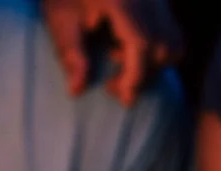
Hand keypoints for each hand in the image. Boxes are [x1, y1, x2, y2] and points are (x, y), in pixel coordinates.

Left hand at [43, 0, 183, 105]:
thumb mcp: (60, 23)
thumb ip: (71, 56)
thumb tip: (77, 90)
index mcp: (124, 2)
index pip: (142, 44)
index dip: (135, 76)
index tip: (123, 98)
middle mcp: (147, 0)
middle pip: (162, 46)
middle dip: (142, 75)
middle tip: (112, 87)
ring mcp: (156, 1)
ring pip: (172, 42)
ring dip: (151, 66)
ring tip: (120, 68)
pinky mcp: (156, 4)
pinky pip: (169, 34)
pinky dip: (155, 52)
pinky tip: (127, 53)